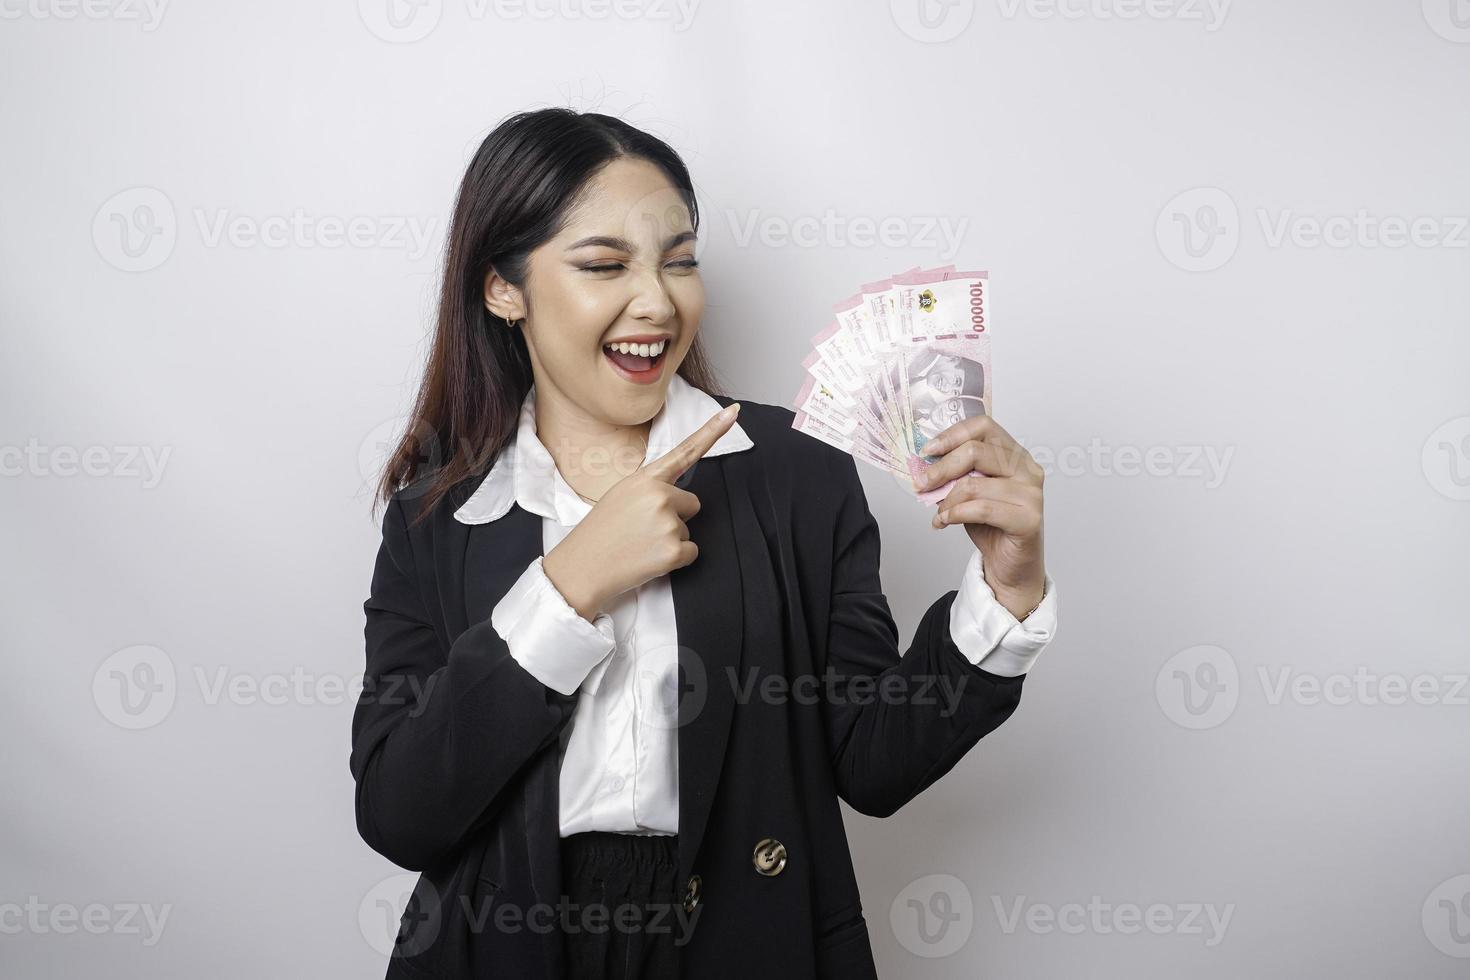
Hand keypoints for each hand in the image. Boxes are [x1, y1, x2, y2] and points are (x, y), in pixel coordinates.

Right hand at [542, 403, 740, 619]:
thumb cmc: (601, 531)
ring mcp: (667, 523)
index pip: (685, 451)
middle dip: (675, 517)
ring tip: (640, 543)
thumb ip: (651, 487)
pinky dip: (675, 559)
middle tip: (643, 528)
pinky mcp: (672, 551)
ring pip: (688, 529)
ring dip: (669, 539)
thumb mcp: (622, 494)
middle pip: (692, 503)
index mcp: (645, 479)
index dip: (713, 431)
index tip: (733, 412)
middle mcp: (659, 495)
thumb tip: (677, 494)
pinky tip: (649, 558)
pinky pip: (691, 552)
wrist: (582, 566)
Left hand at [916, 415, 1045, 619]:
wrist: (1011, 564)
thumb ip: (956, 475)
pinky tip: (945, 522)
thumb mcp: (968, 493)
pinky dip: (955, 514)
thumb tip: (924, 465)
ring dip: (947, 500)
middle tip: (922, 484)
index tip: (928, 450)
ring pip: (974, 483)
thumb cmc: (992, 525)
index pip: (984, 427)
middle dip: (941, 469)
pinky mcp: (1028, 518)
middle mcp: (1027, 468)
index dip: (952, 435)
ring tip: (938, 513)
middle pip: (975, 451)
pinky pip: (982, 509)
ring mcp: (1031, 493)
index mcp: (1015, 454)